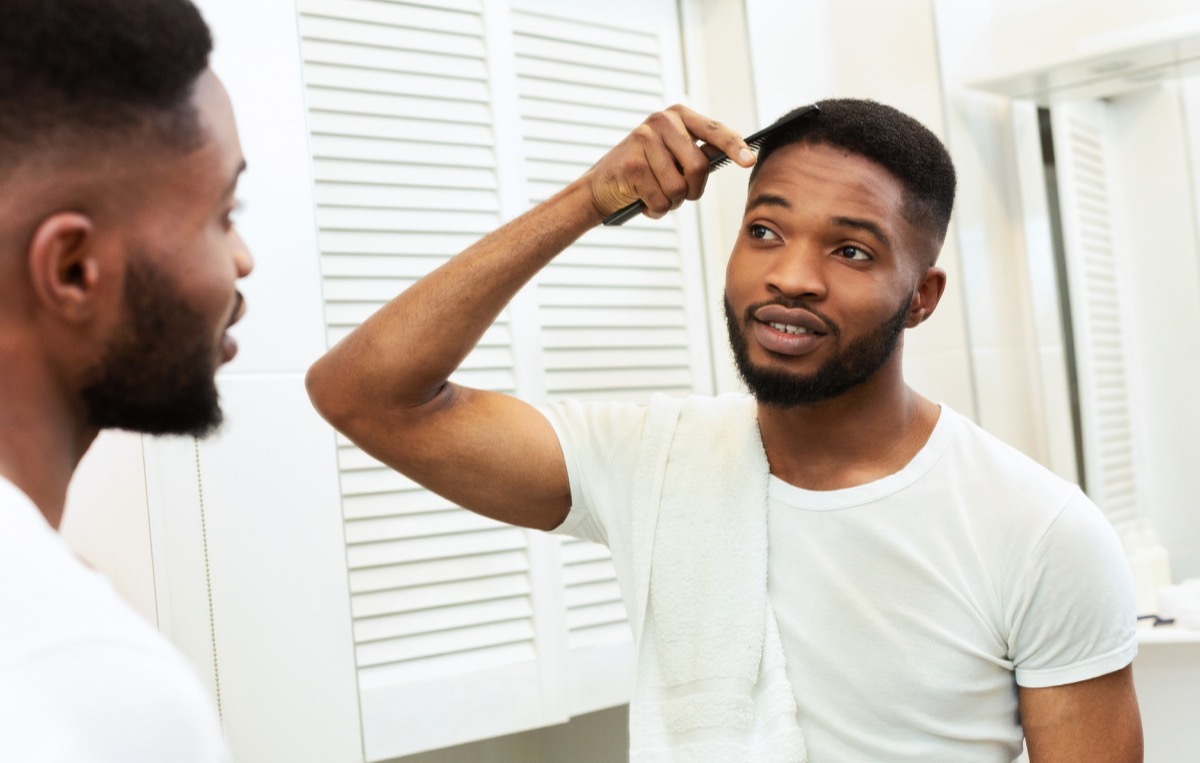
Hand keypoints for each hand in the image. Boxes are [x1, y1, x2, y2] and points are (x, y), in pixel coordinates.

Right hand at [584, 104, 755, 220]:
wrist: (599, 187)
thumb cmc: (643, 174)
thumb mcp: (672, 156)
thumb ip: (698, 153)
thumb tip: (738, 155)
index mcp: (677, 116)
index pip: (714, 131)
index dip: (734, 147)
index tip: (749, 161)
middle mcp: (661, 122)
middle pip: (699, 167)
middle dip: (692, 190)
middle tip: (675, 193)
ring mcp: (644, 140)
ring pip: (680, 187)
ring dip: (671, 202)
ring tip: (654, 194)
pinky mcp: (632, 165)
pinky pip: (661, 199)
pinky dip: (655, 209)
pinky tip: (641, 200)